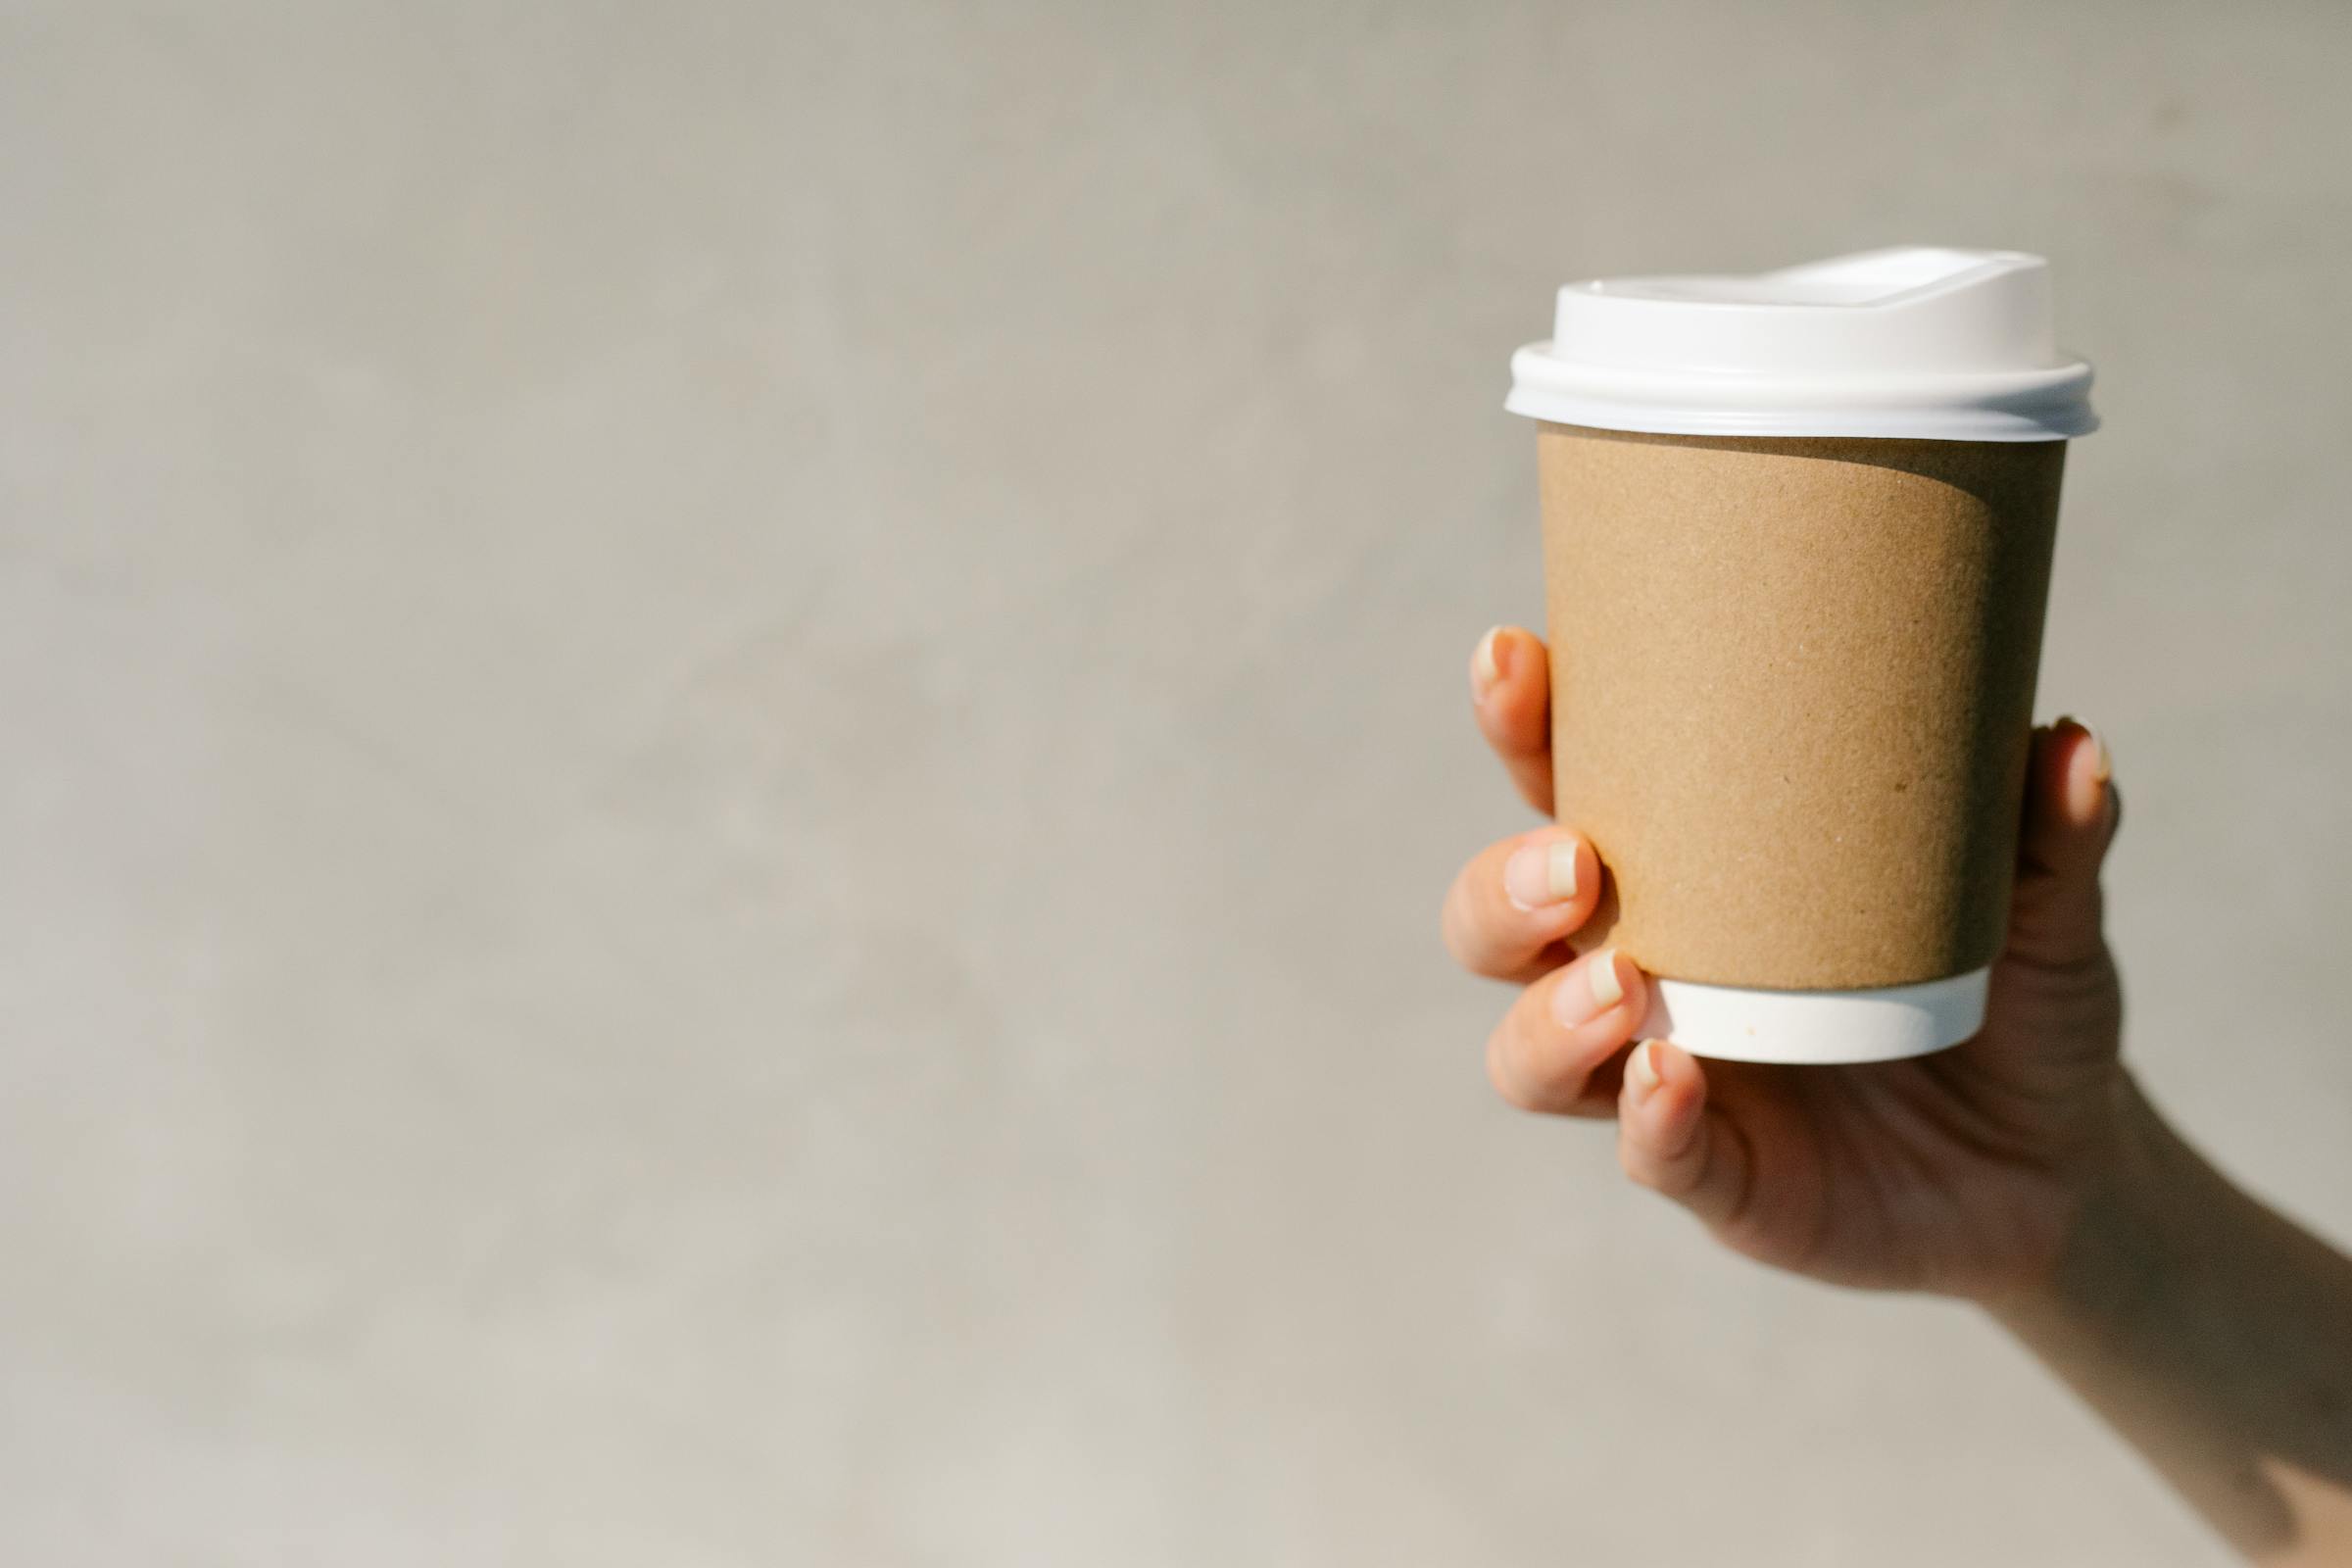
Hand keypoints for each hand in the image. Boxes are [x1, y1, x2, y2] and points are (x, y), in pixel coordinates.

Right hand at [1442, 625, 2125, 1301]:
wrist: (2064, 1165)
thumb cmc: (2015, 1002)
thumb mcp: (2043, 910)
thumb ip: (2050, 834)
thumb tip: (2066, 739)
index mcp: (1686, 876)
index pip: (1565, 791)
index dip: (1521, 731)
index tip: (1514, 659)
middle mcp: (1642, 973)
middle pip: (1498, 927)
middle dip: (1503, 888)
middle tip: (1575, 863)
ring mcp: (1667, 1078)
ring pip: (1529, 1055)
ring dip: (1548, 1018)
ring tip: (1619, 990)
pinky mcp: (1721, 1179)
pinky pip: (1652, 1156)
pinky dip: (1647, 1122)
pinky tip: (1668, 1083)